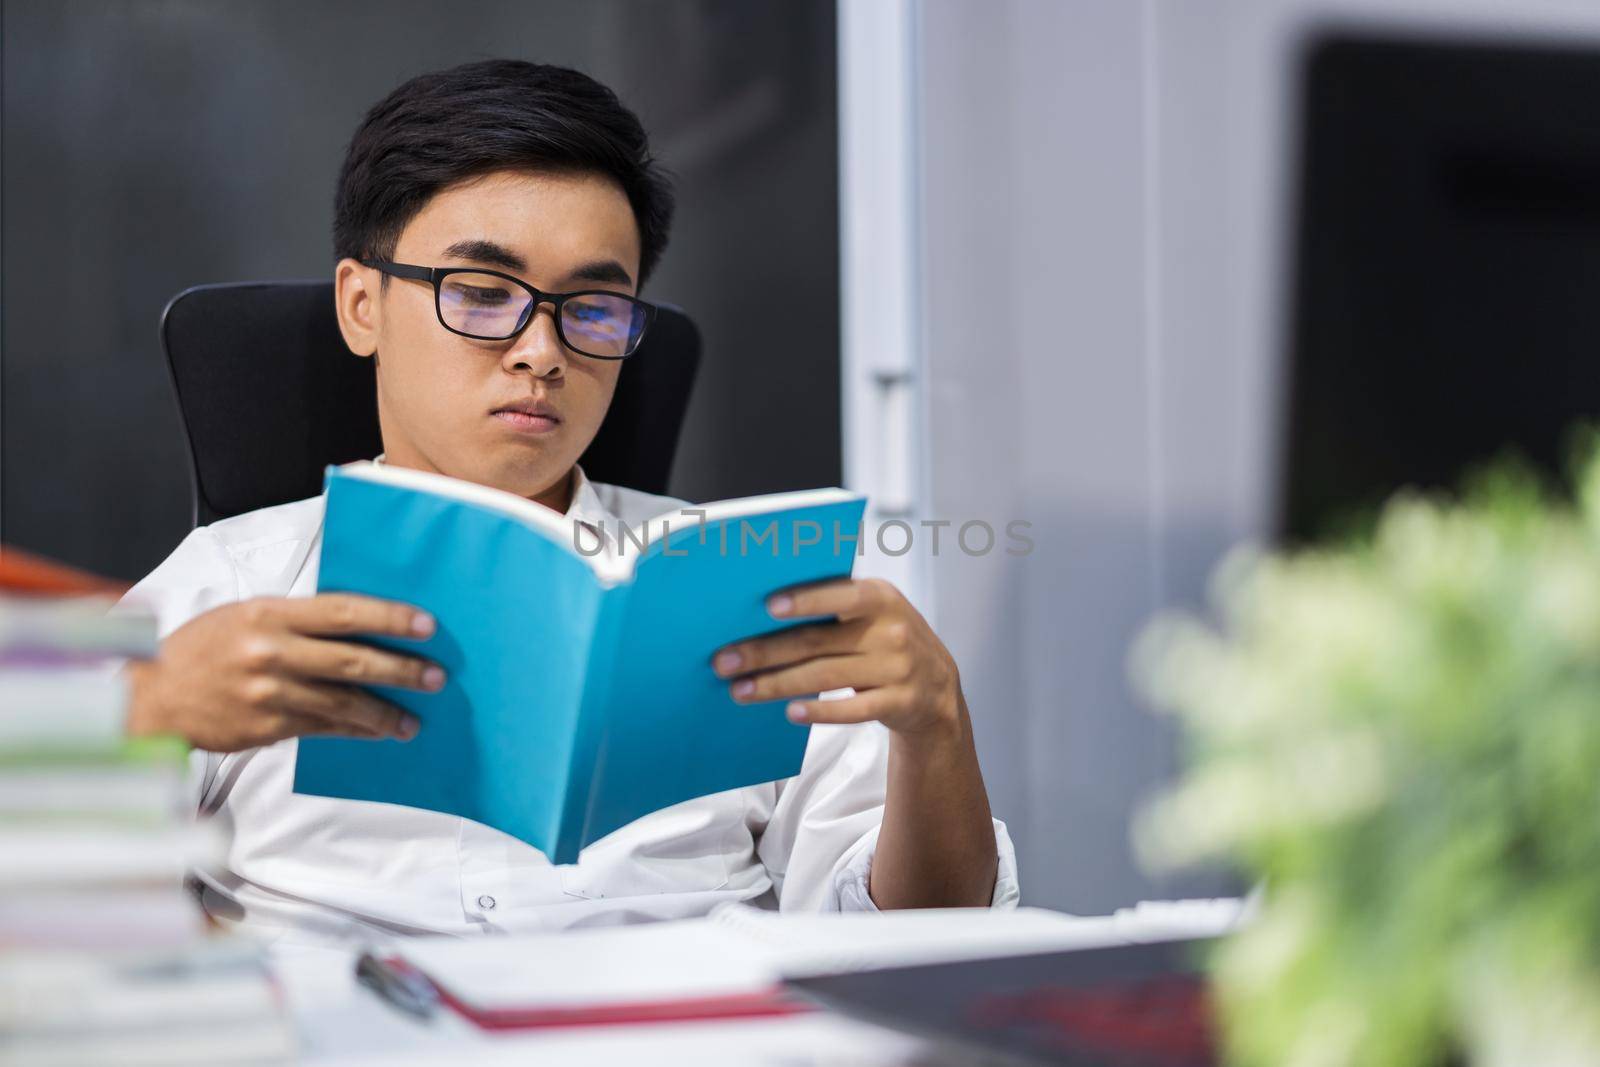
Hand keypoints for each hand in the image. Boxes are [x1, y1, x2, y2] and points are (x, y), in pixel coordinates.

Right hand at [124, 594, 443, 751]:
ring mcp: (269, 692)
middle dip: (401, 669)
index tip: (426, 625)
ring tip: (413, 720)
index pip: (343, 611)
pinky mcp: (266, 726)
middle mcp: (271, 651)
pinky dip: (355, 731)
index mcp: (269, 613)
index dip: (389, 617)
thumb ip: (296, 619)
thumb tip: (358, 623)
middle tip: (435, 676)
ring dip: (385, 712)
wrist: (153, 696)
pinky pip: (323, 729)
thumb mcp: (245, 615)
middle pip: (352, 659)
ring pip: (343, 702)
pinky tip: (377, 732)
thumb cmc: (204, 649)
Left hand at [712, 578, 964, 739]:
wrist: (937, 688)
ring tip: (740, 690)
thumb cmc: (885, 640)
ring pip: (826, 677)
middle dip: (765, 652)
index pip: (840, 595)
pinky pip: (853, 710)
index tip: (766, 608)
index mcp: (881, 597)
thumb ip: (834, 609)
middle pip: (817, 642)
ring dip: (778, 685)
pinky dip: (820, 712)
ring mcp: (898, 669)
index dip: (805, 601)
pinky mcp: (900, 703)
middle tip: (724, 662)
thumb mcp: (873, 614)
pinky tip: (790, 712)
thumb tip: (759, 616)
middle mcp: (892, 631)